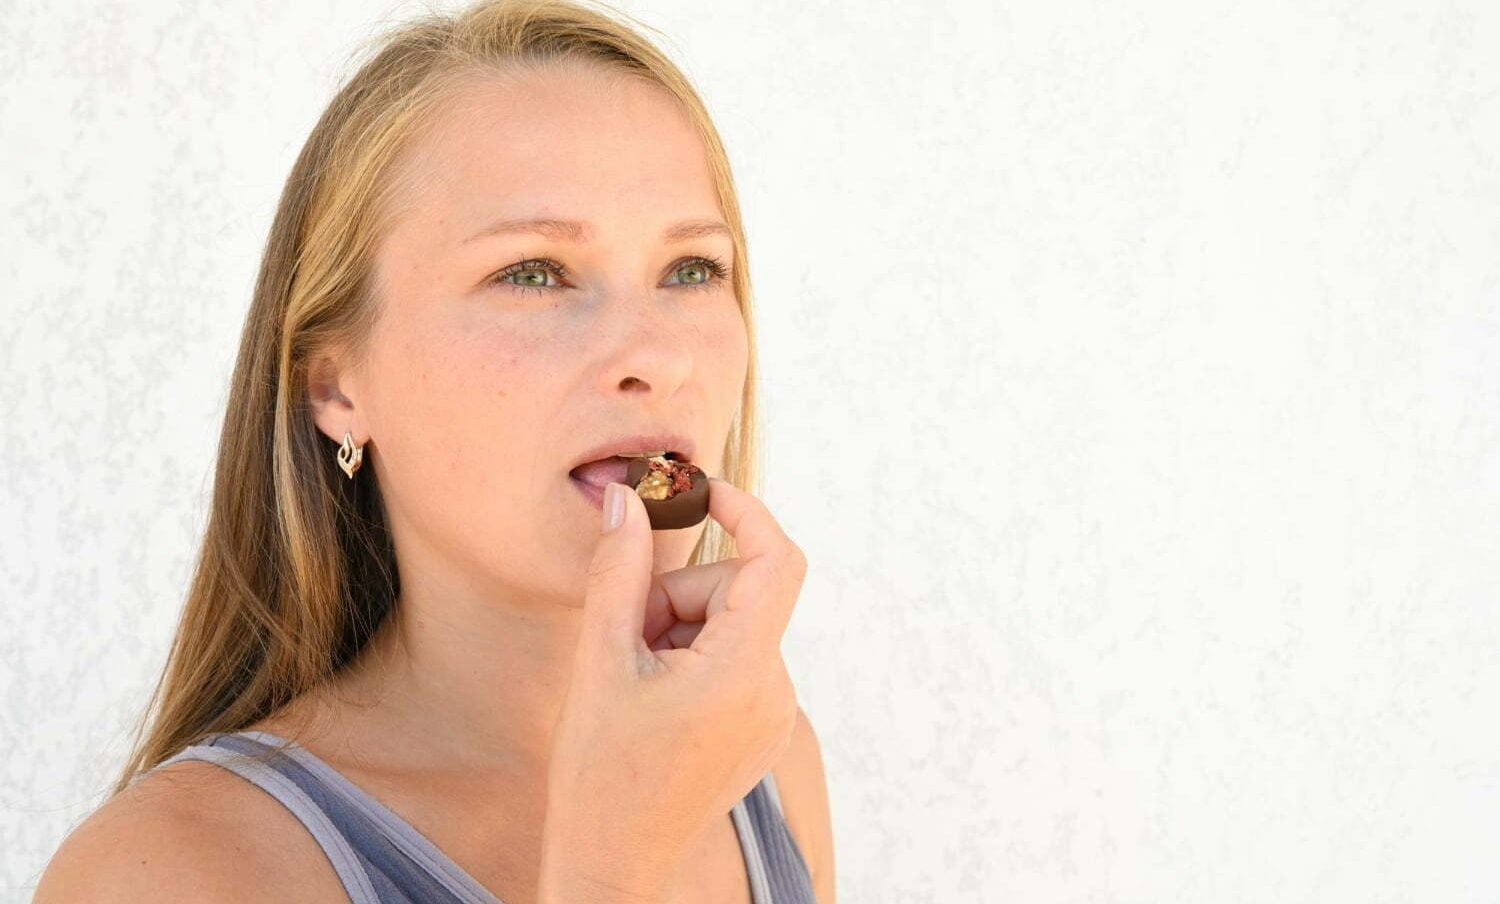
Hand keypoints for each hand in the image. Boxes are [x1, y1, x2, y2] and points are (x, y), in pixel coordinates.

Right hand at [537, 476, 806, 900]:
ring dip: (678, 629)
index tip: (699, 493)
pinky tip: (652, 697)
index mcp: (744, 671)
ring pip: (731, 626)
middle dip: (676, 595)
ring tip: (631, 676)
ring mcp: (773, 713)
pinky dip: (692, 658)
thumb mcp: (602, 661)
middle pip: (738, 593)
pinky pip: (735, 660)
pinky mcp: (762, 729)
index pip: (776, 560)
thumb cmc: (601, 774)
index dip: (744, 511)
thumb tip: (628, 499)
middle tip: (623, 634)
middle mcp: (775, 691)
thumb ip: (620, 570)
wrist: (613, 864)